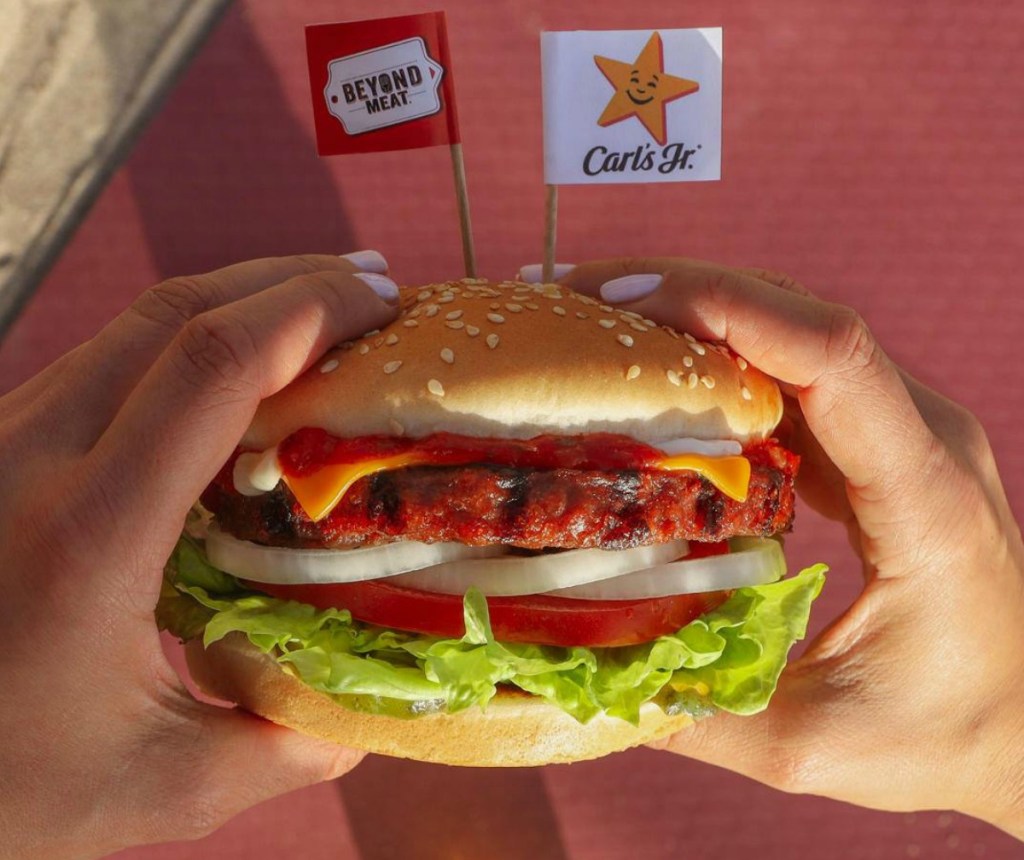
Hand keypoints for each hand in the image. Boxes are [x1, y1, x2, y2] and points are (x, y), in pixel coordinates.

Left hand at [0, 252, 398, 858]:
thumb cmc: (0, 780)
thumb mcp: (153, 788)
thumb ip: (277, 749)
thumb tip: (367, 716)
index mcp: (90, 534)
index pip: (209, 371)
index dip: (306, 315)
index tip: (381, 306)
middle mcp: (32, 457)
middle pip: (177, 314)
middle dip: (290, 282)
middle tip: (374, 288)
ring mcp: (3, 436)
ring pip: (137, 323)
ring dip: (241, 297)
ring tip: (322, 305)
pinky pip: (107, 356)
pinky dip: (190, 336)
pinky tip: (237, 363)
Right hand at [538, 258, 1023, 838]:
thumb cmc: (945, 734)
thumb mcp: (811, 746)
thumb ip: (694, 715)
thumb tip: (576, 674)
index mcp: (923, 497)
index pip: (834, 357)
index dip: (728, 309)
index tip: (624, 302)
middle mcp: (922, 437)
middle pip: (799, 317)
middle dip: (681, 291)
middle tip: (571, 298)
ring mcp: (902, 430)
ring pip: (791, 329)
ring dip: (692, 312)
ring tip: (591, 320)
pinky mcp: (873, 443)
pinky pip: (790, 371)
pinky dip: (713, 356)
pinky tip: (649, 372)